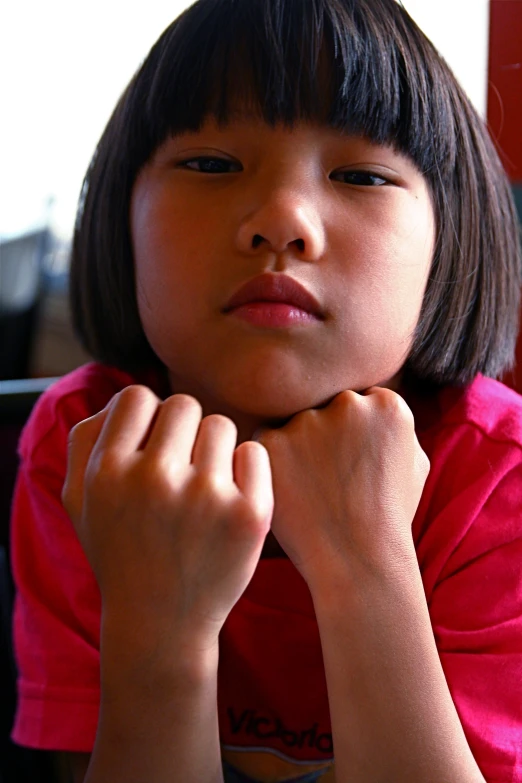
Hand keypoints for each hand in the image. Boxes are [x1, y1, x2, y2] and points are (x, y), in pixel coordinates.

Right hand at [62, 385, 272, 651]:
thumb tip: (123, 397)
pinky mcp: (249, 515)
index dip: (146, 417)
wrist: (160, 624)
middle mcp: (154, 479)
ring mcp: (205, 497)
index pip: (136, 396)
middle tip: (181, 467)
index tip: (151, 447)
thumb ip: (85, 439)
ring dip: (214, 449)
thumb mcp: (78, 500)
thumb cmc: (120, 552)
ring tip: (203, 486)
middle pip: (183, 404)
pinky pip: (254, 452)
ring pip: (220, 425)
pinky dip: (247, 467)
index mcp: (107, 472)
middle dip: (183, 430)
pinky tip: (230, 495)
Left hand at [256, 387, 429, 589]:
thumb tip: (379, 407)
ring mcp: (308, 421)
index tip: (352, 466)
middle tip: (328, 480)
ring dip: (297, 449)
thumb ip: (399, 430)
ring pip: (294, 425)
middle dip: (323, 437)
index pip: (359, 403)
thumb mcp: (416, 467)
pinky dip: (273, 464)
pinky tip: (291, 492)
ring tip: (312, 491)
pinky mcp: (272, 441)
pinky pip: (266, 442)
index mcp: (387, 405)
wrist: (356, 560)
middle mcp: (348, 404)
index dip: (352, 437)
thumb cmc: (389, 519)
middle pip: (324, 407)